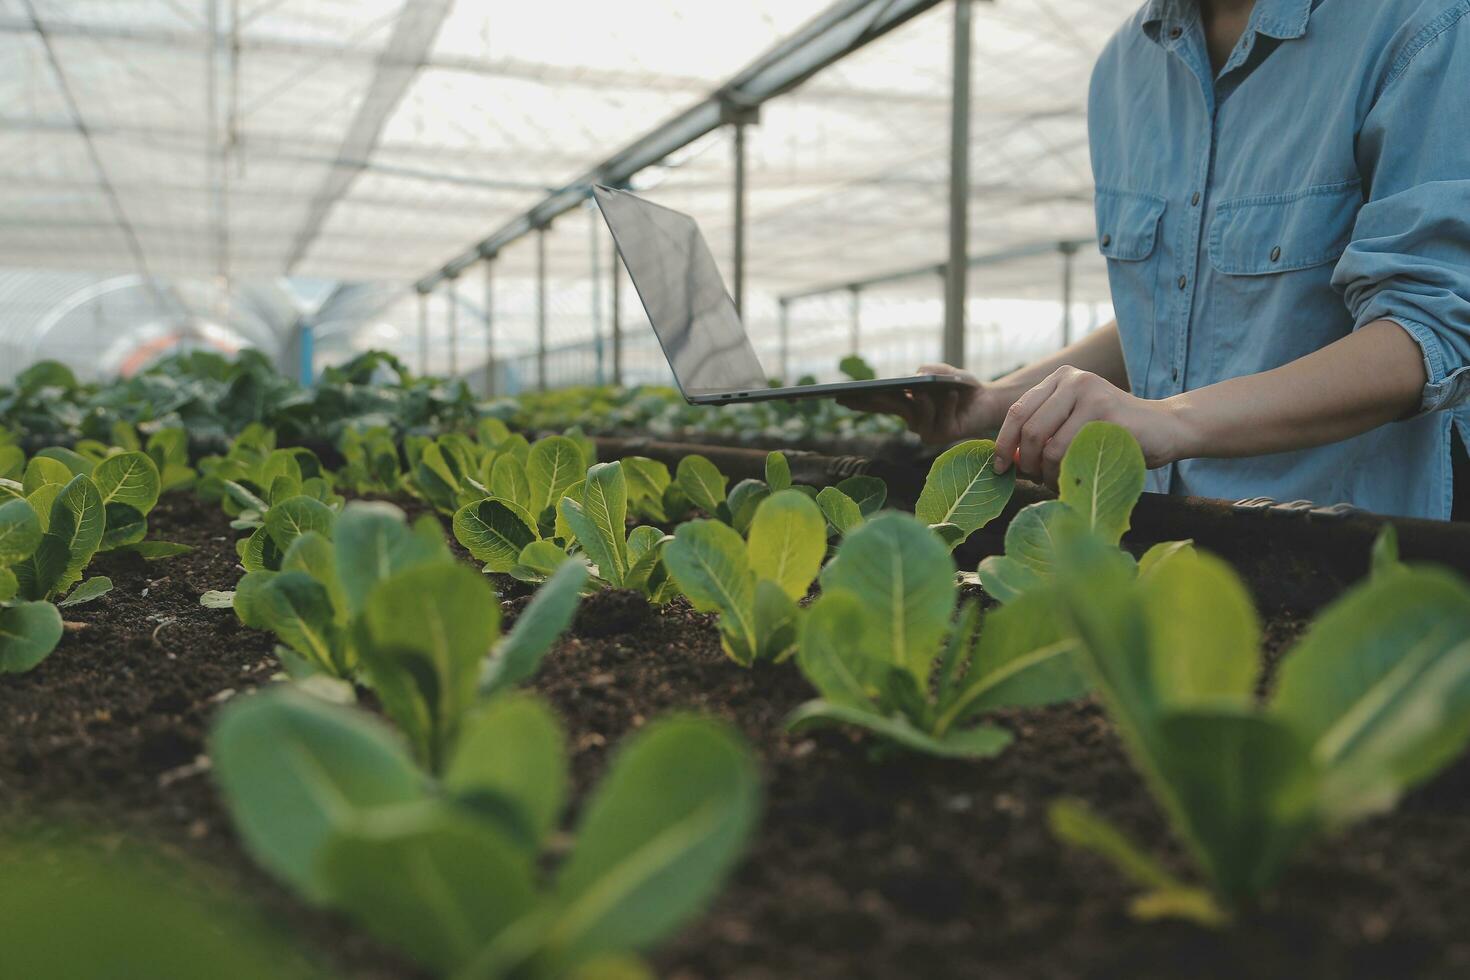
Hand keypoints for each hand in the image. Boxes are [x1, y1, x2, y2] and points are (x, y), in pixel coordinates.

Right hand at [837, 364, 1007, 443]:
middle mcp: (912, 420)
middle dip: (880, 400)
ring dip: (925, 400)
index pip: (879, 403)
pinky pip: (939, 418)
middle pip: (891, 408)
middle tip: (870, 392)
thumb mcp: (943, 372)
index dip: (860, 402)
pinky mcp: (942, 436)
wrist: (987, 401)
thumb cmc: (961, 386)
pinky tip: (954, 394)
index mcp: (907, 405)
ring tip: (928, 390)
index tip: (840, 397)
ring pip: (918, 412)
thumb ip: (928, 370)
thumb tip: (915, 379)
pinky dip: (947, 404)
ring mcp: (925, 430)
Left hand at [993, 367, 1187, 485]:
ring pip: (1048, 445)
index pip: (1017, 411)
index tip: (1000, 467)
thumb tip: (1006, 459)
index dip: (1003, 443)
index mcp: (1060, 379)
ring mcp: (1092, 395)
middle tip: (1033, 479)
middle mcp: (1074, 380)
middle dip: (1026, 462)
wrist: (1165, 428)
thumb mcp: (1072, 423)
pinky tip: (1072, 479)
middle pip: (1028, 429)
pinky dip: (1065, 474)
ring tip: (1056, 481)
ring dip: (1047, 473)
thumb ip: (1042, 432)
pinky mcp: (1108, 415)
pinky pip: (1071, 453)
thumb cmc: (1113, 432)